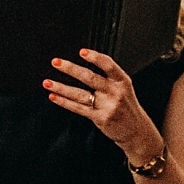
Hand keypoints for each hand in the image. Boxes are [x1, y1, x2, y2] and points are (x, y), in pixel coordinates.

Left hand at [44, 49, 160, 160]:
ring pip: (80, 94)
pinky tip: (54, 96)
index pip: (108, 65)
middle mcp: (115, 92)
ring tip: (47, 82)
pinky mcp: (100, 118)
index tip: (82, 52)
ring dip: (61, 87)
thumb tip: (84, 64)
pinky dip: (64, 102)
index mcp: (122, 80)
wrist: (137, 131)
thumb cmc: (127, 106)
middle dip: (70, 69)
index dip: (95, 57)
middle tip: (56, 62)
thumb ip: (108, 76)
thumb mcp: (124, 87)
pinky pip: (78, 108)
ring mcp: (107, 106)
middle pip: (90, 78)